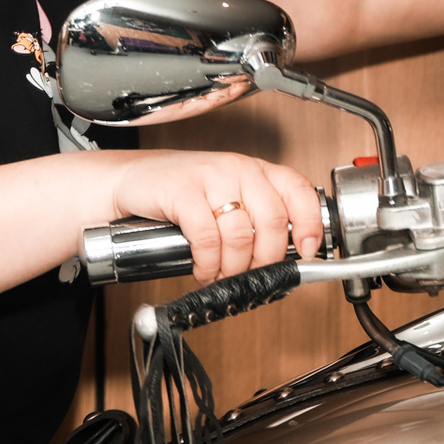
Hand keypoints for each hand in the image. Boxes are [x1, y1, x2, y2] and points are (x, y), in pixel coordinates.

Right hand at [109, 150, 322, 283]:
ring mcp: (211, 177)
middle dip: (265, 260)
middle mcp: (238, 168)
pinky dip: (207, 263)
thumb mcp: (229, 196)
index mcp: (256, 169)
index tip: (308, 251)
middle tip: (252, 274)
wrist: (133, 178)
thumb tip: (289, 256)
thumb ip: (257, 216)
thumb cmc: (183, 191)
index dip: (310, 224)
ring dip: (233, 268)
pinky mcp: (182, 192)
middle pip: (273, 221)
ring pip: (240, 235)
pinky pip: (207, 239)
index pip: (298, 191)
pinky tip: (203, 268)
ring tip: (221, 274)